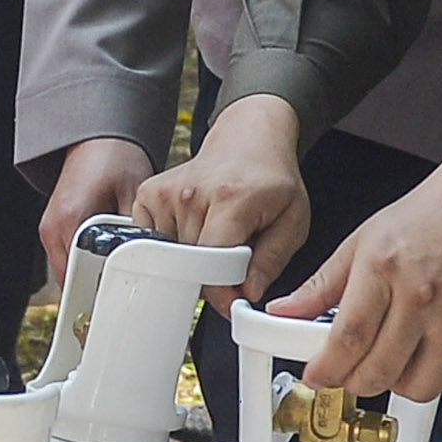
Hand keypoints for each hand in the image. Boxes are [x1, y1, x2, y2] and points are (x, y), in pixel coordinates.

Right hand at [40, 136, 159, 282]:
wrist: (98, 140)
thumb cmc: (114, 159)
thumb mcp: (133, 197)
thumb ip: (134, 233)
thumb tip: (145, 262)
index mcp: (70, 220)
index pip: (78, 276)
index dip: (101, 292)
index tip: (119, 301)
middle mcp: (53, 228)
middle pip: (72, 279)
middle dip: (98, 287)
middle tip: (126, 291)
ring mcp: (50, 229)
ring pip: (69, 271)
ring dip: (91, 275)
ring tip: (118, 273)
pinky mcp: (55, 228)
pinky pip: (70, 258)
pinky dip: (87, 263)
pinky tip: (107, 258)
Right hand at [133, 93, 311, 297]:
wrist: (247, 140)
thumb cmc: (270, 180)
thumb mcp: (292, 221)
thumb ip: (272, 260)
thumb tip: (247, 292)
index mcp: (230, 197)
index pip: (212, 260)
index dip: (224, 290)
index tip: (235, 300)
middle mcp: (191, 193)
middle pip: (190, 265)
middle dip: (211, 277)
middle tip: (233, 262)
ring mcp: (164, 193)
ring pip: (171, 259)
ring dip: (193, 261)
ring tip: (215, 235)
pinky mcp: (148, 196)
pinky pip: (153, 244)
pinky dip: (173, 247)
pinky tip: (194, 228)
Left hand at [270, 141, 441, 401]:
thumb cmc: (433, 212)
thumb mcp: (365, 239)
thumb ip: (323, 284)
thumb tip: (286, 310)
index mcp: (385, 267)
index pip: (348, 338)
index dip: (325, 368)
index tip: (316, 374)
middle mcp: (422, 296)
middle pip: (377, 371)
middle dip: (350, 382)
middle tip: (344, 370)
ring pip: (414, 386)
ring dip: (390, 385)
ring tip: (383, 361)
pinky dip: (426, 379)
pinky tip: (415, 358)